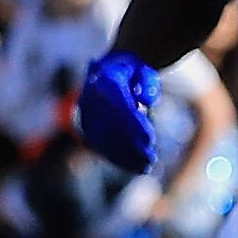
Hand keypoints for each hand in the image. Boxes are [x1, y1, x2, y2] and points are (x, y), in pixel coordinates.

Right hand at [77, 52, 161, 173]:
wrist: (110, 69)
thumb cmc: (133, 72)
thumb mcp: (145, 70)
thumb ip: (147, 81)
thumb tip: (145, 99)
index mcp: (105, 78)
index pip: (119, 105)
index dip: (134, 125)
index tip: (150, 140)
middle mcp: (91, 96)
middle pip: (110, 126)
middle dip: (131, 146)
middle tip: (151, 160)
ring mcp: (86, 113)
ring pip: (103, 140)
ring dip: (124, 157)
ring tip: (146, 167)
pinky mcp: (86, 127)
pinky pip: (99, 145)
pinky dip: (117, 158)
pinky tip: (134, 166)